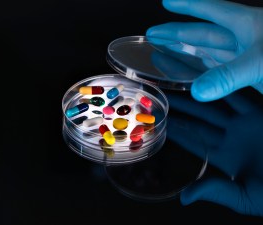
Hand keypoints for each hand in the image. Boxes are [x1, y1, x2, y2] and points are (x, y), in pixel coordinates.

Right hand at [146, 0, 262, 101]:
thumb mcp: (258, 63)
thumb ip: (228, 76)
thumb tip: (196, 91)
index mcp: (246, 24)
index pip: (210, 9)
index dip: (188, 5)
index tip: (168, 2)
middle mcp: (243, 37)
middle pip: (203, 33)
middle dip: (176, 33)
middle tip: (154, 34)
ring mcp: (246, 55)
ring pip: (209, 52)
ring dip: (186, 53)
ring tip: (164, 52)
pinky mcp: (249, 73)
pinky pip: (219, 70)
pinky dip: (203, 71)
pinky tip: (189, 73)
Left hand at [166, 90, 262, 215]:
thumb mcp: (247, 197)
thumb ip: (218, 192)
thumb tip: (185, 198)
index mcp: (226, 157)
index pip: (194, 141)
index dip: (176, 132)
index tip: (160, 122)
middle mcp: (232, 138)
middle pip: (199, 121)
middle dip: (180, 109)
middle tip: (160, 99)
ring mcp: (246, 125)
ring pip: (215, 105)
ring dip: (197, 94)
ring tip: (177, 83)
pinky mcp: (261, 115)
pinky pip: (239, 96)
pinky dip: (225, 86)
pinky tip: (207, 77)